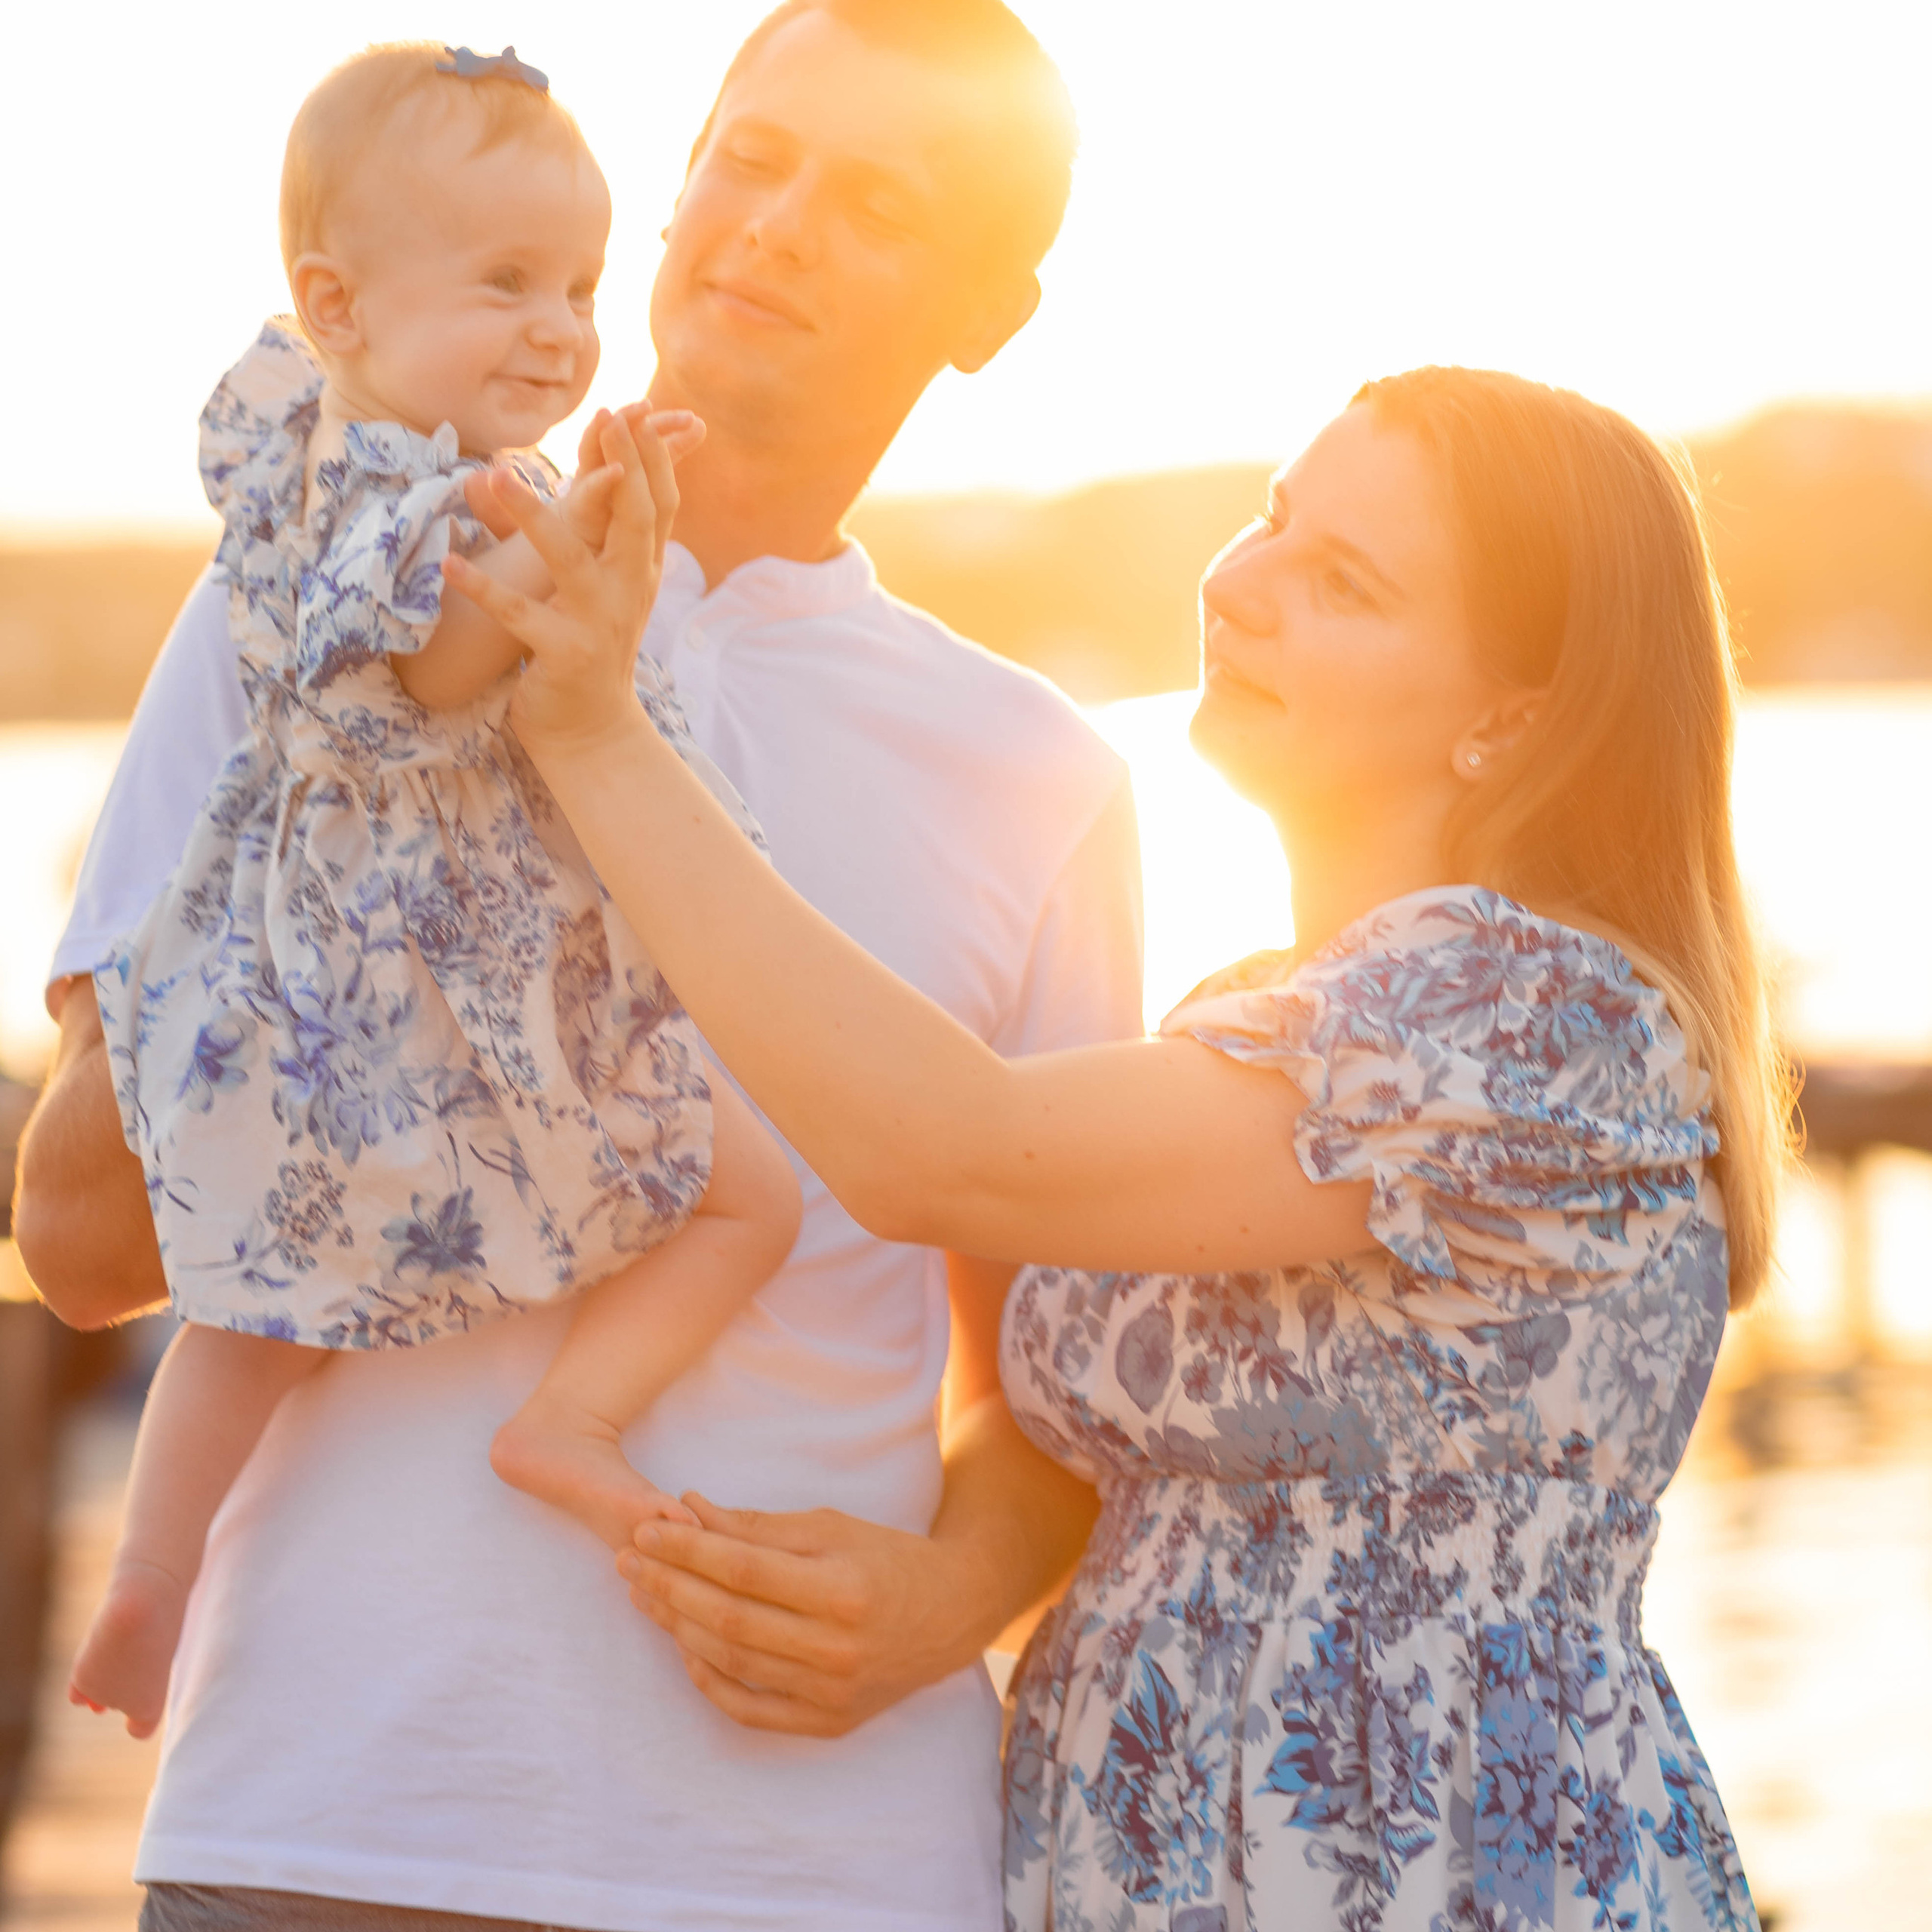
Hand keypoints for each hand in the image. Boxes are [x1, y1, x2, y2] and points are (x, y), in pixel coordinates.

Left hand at [443, 409, 685, 758]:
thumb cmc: (589, 646)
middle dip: (624, 466)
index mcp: (642, 571)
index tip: (635, 412)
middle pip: (635, 519)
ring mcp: (599, 622)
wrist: (592, 729)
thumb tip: (554, 475)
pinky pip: (518, 615)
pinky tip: (448, 566)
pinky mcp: (564, 653)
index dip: (652, 458)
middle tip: (606, 416)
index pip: (658, 505)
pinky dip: (482, 589)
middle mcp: (630, 591)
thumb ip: (591, 536)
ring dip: (532, 515)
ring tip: (495, 475)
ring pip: (569, 559)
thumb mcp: (603, 587)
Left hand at [616, 1494, 988, 1736]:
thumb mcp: (829, 1526)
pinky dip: (712, 1682)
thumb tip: (687, 1509)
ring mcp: (832, 1692)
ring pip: (732, 1661)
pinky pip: (752, 1710)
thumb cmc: (886, 1557)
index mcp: (840, 1588)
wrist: (951, 1611)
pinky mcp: (829, 1721)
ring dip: (678, 1627)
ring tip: (645, 1596)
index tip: (646, 1532)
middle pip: (729, 1617)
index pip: (742, 1570)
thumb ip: (756, 1526)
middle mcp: (836, 1647)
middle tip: (629, 1562)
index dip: (686, 1550)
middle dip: (669, 1586)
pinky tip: (685, 1649)